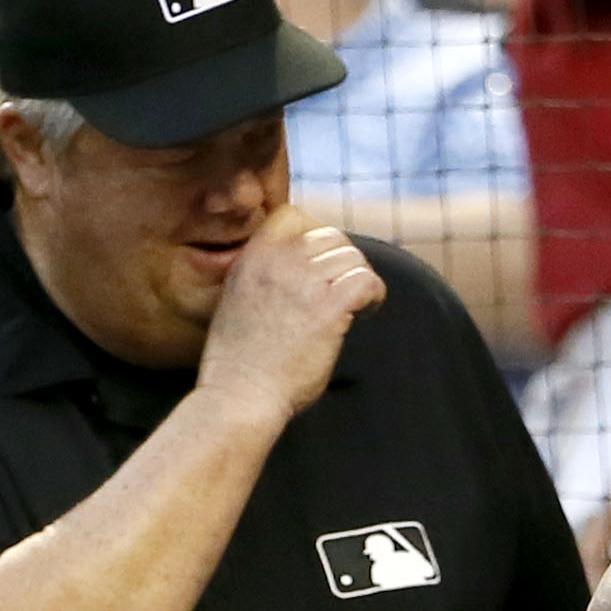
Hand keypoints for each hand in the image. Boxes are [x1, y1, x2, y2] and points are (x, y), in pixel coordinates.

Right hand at [197, 207, 385, 428]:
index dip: (313, 233)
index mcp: (252, 257)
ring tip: (354, 304)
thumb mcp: (237, 301)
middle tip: (342, 288)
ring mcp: (303, 282)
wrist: (240, 395)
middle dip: (342, 260)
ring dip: (358, 279)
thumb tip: (301, 267)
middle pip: (330, 235)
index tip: (319, 263)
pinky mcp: (327, 308)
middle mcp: (277, 262)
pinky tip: (366, 311)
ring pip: (351, 258)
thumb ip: (263, 276)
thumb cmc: (239, 363)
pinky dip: (373, 294)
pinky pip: (365, 281)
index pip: (292, 215)